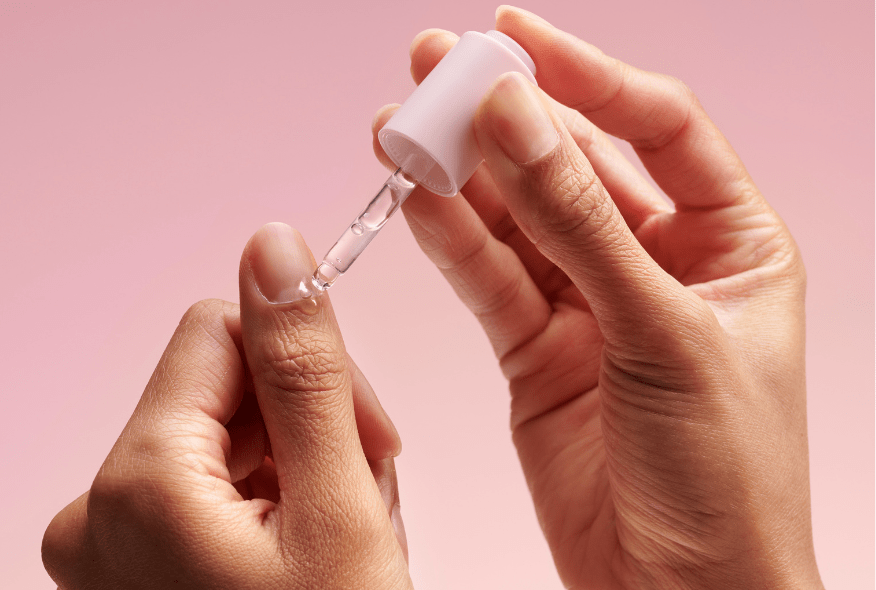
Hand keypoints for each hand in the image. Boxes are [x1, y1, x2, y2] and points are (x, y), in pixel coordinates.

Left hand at [42, 224, 411, 588]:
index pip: (219, 332)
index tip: (358, 430)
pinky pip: (212, 491)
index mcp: (137, 483)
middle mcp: (97, 512)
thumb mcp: (341, 507)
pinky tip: (309, 558)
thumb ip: (306, 371)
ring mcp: (110, 549)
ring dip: (300, 471)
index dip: (303, 365)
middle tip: (359, 502)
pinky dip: (274, 506)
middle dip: (308, 430)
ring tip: (339, 542)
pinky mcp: (134, 571)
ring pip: (227, 440)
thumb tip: (273, 247)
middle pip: (224, 391)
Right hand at [373, 7, 820, 589]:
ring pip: (518, 221)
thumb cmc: (723, 475)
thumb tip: (512, 118)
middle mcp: (658, 264)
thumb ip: (579, 222)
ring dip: (462, 176)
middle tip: (436, 67)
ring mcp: (592, 307)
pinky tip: (414, 199)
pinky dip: (451, 242)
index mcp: (730, 243)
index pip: (657, 127)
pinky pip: (490, 281)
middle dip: (505, 117)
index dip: (587, 74)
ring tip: (402, 129)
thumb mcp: (661, 331)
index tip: (513, 36)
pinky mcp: (537, 352)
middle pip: (573, 164)